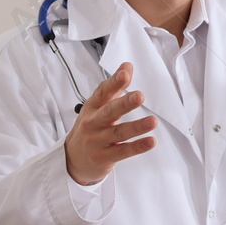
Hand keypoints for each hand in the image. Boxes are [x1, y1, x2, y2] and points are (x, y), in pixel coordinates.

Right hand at [64, 61, 157, 185]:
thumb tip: (127, 66)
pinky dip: (137, 147)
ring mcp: (98, 141)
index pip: (103, 92)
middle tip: (139, 96)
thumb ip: (114, 86)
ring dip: (137, 127)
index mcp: (92, 107)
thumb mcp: (98, 106)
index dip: (114, 82)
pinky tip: (151, 141)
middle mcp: (93, 123)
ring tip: (152, 121)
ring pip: (119, 133)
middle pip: (109, 112)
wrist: (72, 158)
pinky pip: (123, 151)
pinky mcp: (105, 157)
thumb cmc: (90, 127)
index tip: (125, 73)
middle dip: (124, 103)